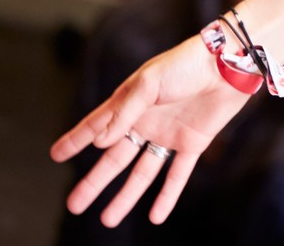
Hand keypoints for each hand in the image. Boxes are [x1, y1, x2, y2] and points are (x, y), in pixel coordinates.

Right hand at [51, 35, 254, 227]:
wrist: (229, 62)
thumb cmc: (186, 63)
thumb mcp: (149, 82)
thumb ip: (124, 112)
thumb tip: (100, 142)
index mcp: (131, 103)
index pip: (96, 126)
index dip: (76, 140)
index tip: (54, 155)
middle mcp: (147, 122)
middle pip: (115, 158)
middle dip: (95, 182)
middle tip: (74, 204)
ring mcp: (169, 134)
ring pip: (142, 172)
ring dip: (126, 196)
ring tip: (108, 220)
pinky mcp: (193, 143)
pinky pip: (177, 174)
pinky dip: (167, 195)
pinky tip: (155, 216)